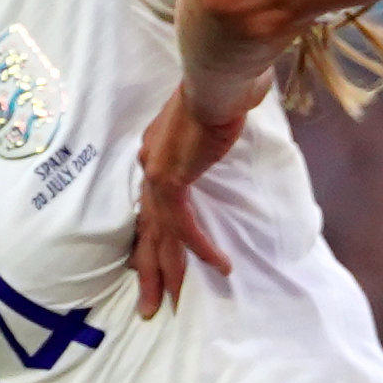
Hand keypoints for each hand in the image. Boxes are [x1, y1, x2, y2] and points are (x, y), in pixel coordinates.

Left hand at [130, 92, 246, 315]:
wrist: (217, 75)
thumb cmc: (224, 87)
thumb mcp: (216, 118)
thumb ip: (216, 129)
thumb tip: (235, 117)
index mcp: (158, 153)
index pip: (151, 207)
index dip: (151, 239)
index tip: (151, 265)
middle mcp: (151, 166)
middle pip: (147, 230)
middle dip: (148, 271)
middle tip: (149, 306)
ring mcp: (157, 173)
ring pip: (158, 237)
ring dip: (166, 273)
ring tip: (169, 305)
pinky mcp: (172, 180)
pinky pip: (184, 226)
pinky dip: (201, 248)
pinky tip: (219, 266)